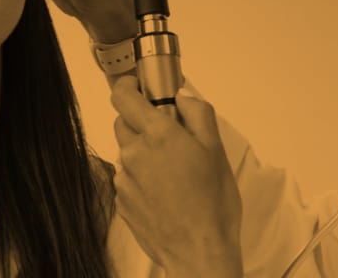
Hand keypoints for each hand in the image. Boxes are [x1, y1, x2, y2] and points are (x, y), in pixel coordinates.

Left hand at [110, 77, 242, 277]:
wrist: (199, 251)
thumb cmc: (212, 203)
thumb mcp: (216, 149)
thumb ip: (197, 113)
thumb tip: (182, 97)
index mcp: (157, 135)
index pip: (123, 96)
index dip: (129, 86)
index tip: (139, 87)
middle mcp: (133, 154)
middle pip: (123, 123)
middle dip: (142, 122)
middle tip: (170, 135)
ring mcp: (124, 180)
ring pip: (127, 153)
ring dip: (144, 154)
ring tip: (173, 173)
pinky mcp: (122, 202)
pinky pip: (128, 179)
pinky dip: (142, 179)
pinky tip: (165, 193)